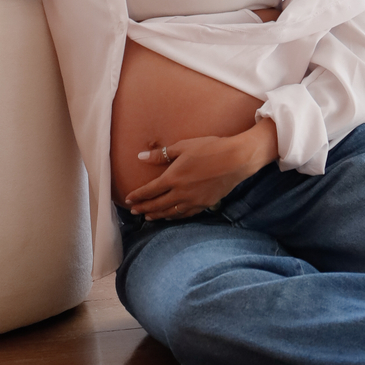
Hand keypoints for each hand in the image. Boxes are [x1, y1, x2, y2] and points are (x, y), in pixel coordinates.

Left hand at [124, 120, 277, 220]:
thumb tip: (141, 157)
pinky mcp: (204, 204)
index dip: (138, 196)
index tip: (128, 200)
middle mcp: (181, 193)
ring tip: (148, 218)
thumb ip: (161, 154)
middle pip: (157, 205)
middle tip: (134, 211)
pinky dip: (175, 217)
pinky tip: (171, 216)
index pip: (150, 191)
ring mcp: (193, 201)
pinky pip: (185, 214)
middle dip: (144, 209)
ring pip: (170, 212)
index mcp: (173, 178)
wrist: (236, 160)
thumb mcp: (184, 146)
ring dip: (157, 215)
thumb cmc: (210, 148)